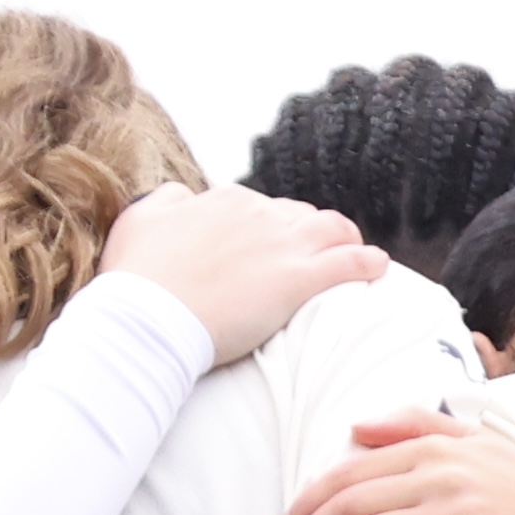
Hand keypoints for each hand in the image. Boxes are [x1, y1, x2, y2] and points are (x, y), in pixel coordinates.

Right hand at [107, 183, 389, 368]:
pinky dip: (368, 264)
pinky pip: (350, 262)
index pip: (262, 207)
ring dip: (347, 240)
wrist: (149, 318)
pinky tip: (378, 270)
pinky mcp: (298, 280)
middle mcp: (258, 214)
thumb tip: (183, 196)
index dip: (270, 229)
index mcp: (223, 200)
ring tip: (355, 256)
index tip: (269, 249)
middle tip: (312, 258)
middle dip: (309, 234)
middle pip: (300, 216)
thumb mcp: (139, 221)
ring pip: (333, 229)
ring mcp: (281, 245)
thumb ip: (165, 201)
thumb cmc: (137, 278)